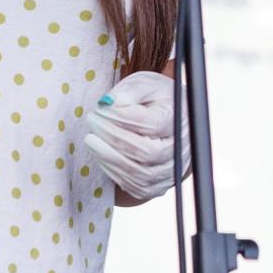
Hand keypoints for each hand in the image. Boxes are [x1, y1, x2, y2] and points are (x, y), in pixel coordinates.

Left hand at [84, 70, 189, 200]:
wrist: (165, 120)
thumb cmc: (153, 99)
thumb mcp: (144, 84)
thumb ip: (130, 91)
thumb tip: (109, 103)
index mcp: (180, 117)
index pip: (152, 124)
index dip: (121, 118)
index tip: (99, 109)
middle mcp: (181, 147)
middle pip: (147, 152)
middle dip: (113, 139)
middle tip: (92, 123)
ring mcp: (172, 169)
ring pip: (141, 174)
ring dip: (110, 158)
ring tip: (91, 140)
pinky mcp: (160, 186)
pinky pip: (137, 187)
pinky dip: (115, 174)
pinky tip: (102, 157)